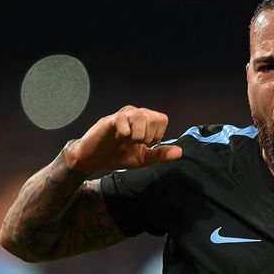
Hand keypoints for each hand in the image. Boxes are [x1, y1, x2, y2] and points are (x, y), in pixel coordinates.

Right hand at [64, 105, 181, 174]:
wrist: (94, 159)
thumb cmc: (118, 155)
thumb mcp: (143, 158)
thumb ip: (160, 155)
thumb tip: (179, 152)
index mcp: (144, 121)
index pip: (162, 119)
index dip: (158, 134)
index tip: (146, 143)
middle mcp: (134, 114)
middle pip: (155, 117)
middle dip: (149, 136)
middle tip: (136, 142)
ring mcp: (122, 116)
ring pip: (141, 116)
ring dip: (138, 134)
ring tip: (128, 140)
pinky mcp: (109, 120)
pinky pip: (123, 119)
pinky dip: (125, 132)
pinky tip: (120, 137)